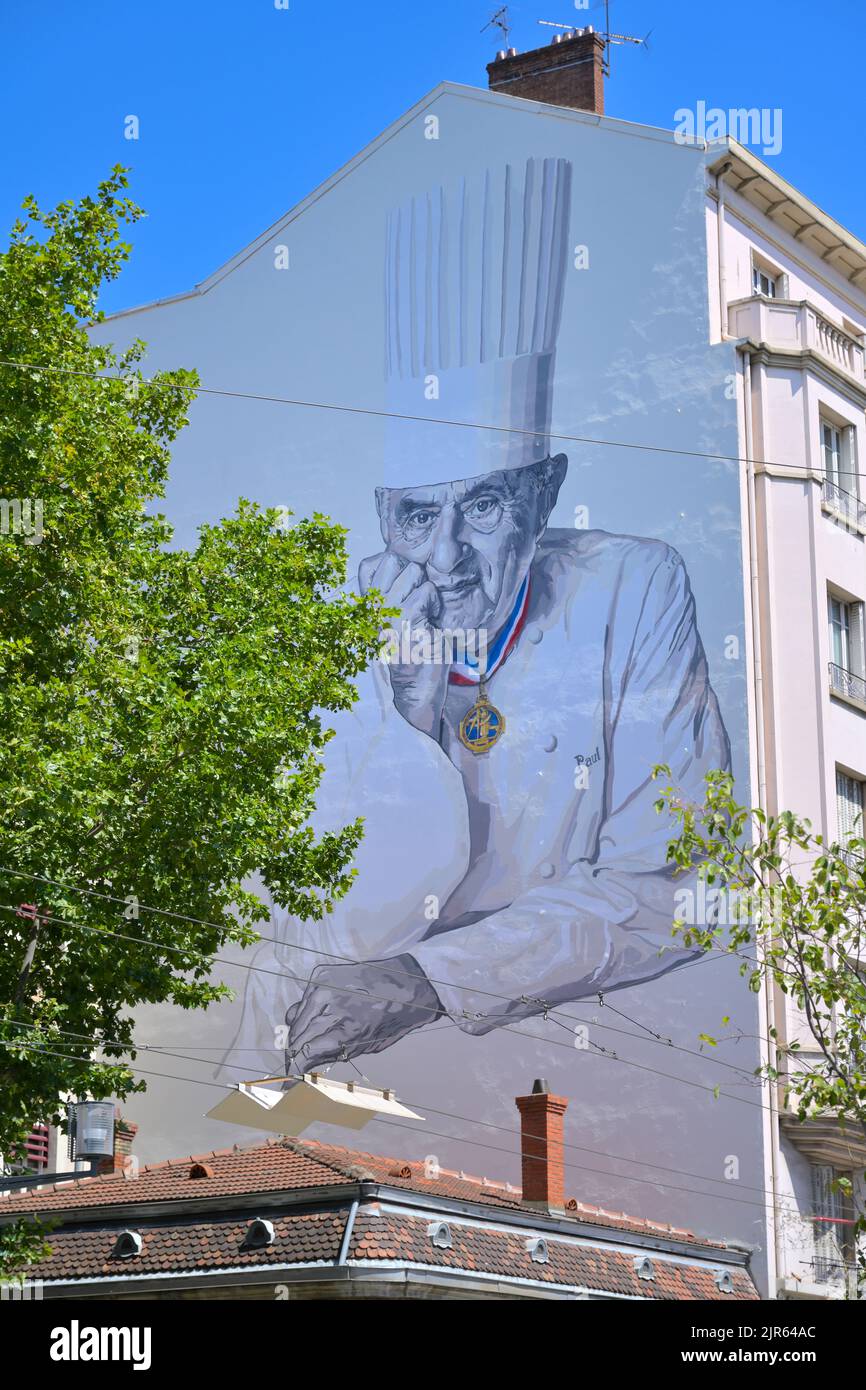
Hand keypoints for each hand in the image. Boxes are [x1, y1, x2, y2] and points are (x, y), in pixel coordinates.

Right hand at [284, 954, 442, 1070]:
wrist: (408, 981)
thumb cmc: (393, 1019)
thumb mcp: (368, 1046)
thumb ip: (333, 1054)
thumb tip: (305, 1065)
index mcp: (344, 1028)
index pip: (304, 1054)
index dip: (294, 1070)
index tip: (289, 1081)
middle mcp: (327, 1005)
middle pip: (296, 1037)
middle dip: (295, 1053)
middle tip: (298, 1063)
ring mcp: (320, 986)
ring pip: (293, 1019)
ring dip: (298, 1033)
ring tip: (311, 1040)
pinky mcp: (320, 974)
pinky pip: (302, 1001)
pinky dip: (306, 1013)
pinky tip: (319, 1017)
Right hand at [360, 551, 450, 737]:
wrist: (418, 686)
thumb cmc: (415, 648)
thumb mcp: (400, 614)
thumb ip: (397, 589)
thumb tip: (407, 559)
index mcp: (368, 604)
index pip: (369, 564)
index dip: (394, 565)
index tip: (407, 587)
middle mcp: (371, 606)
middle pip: (391, 559)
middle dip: (413, 572)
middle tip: (420, 599)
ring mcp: (385, 612)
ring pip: (412, 573)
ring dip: (427, 589)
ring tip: (427, 612)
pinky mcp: (404, 621)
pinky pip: (426, 592)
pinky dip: (435, 603)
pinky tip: (431, 621)